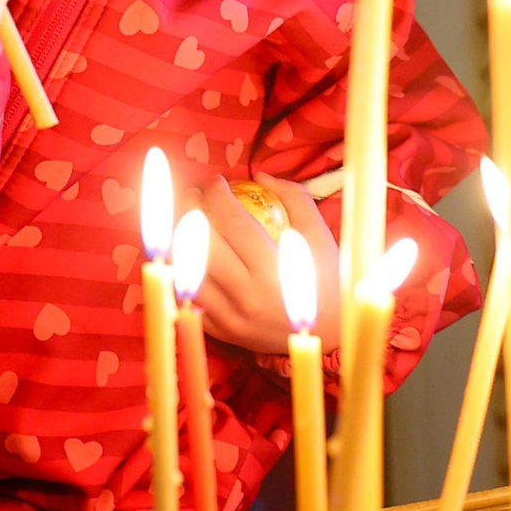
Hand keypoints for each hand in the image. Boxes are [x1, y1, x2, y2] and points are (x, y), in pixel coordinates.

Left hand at [192, 175, 338, 353]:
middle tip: (192, 193)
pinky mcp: (221, 332)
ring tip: (183, 219)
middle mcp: (247, 297)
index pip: (231, 221)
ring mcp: (230, 319)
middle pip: (200, 244)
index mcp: (272, 271)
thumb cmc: (327, 279)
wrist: (333, 335)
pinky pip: (189, 297)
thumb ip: (294, 198)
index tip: (216, 180)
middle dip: (188, 208)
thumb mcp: (319, 236)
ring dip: (177, 240)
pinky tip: (185, 251)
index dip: (216, 194)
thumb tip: (260, 174)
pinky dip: (181, 272)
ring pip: (184, 272)